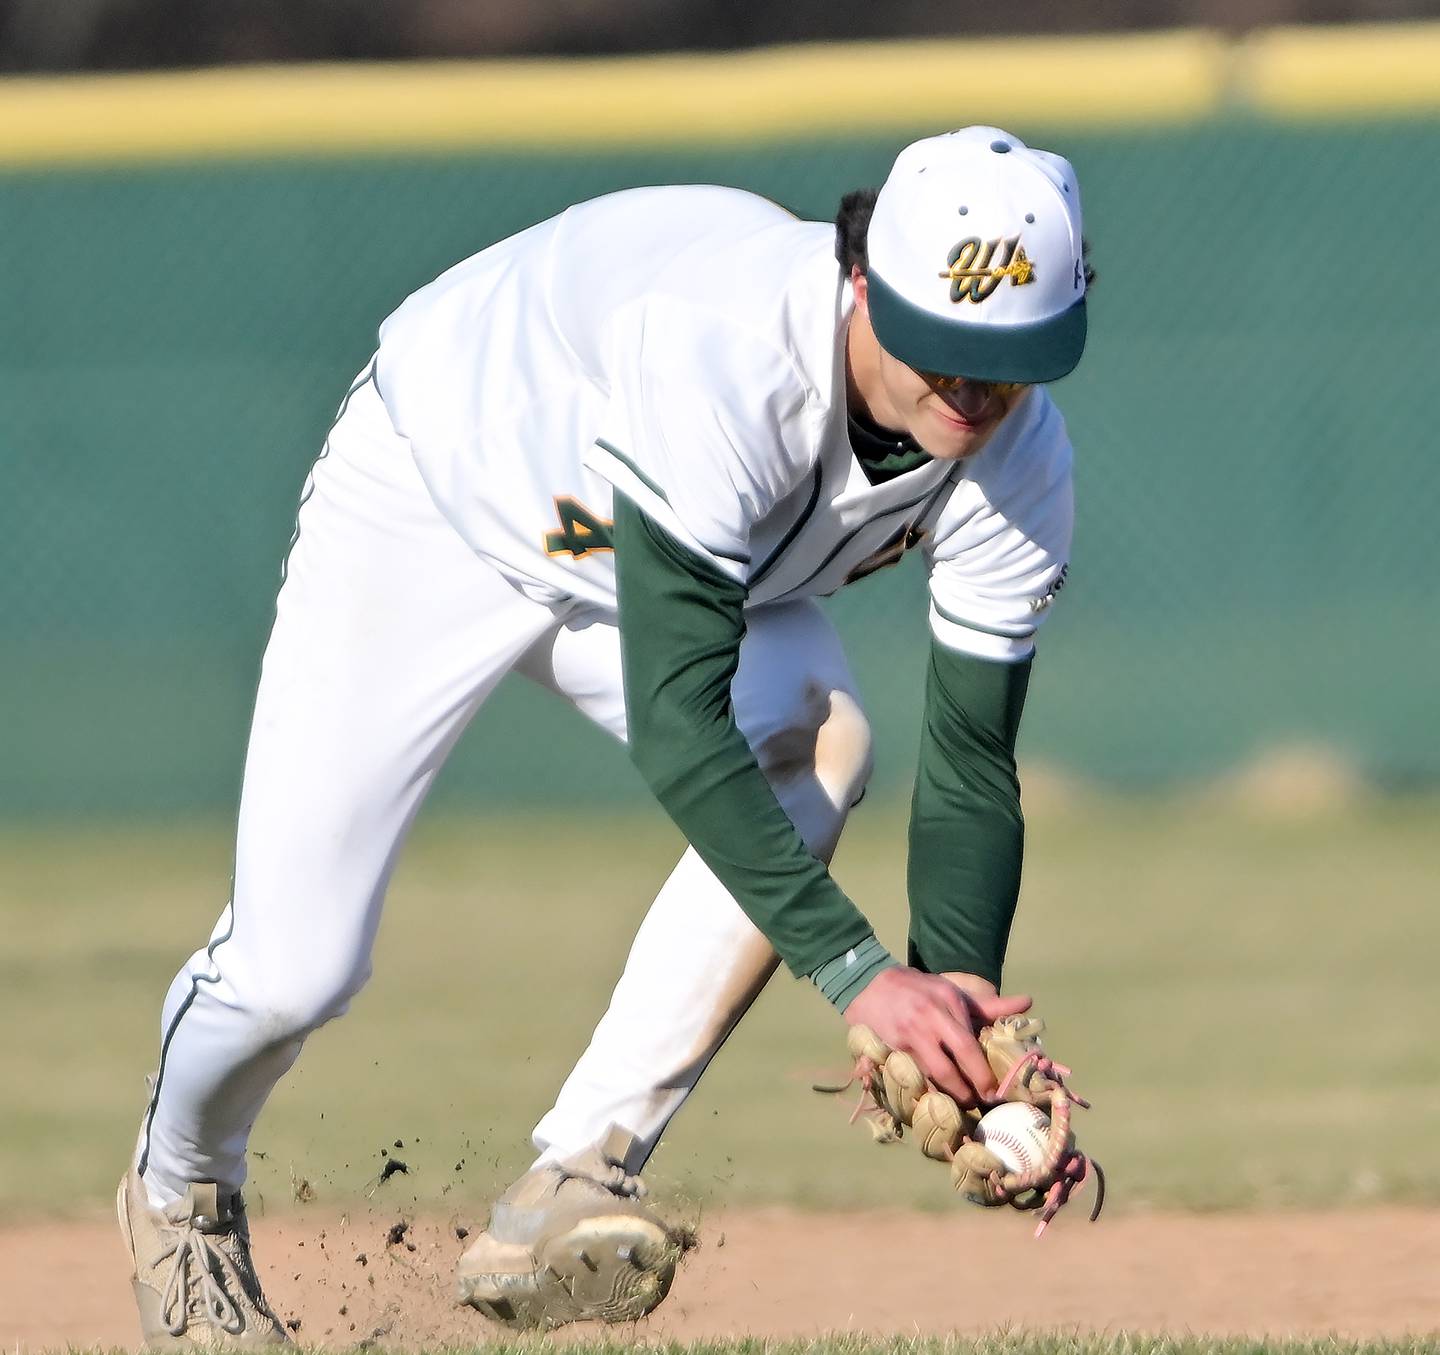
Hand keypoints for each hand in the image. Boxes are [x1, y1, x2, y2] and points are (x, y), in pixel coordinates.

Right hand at [844, 966, 1030, 1106]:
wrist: (869, 984)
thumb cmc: (919, 990)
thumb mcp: (952, 993)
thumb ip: (989, 1005)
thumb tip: (1028, 1002)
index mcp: (947, 1003)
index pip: (969, 1048)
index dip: (982, 1074)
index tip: (994, 1090)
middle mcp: (927, 1021)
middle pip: (949, 1068)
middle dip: (967, 1091)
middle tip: (978, 1101)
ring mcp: (905, 1037)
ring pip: (930, 1077)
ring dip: (947, 1094)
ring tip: (960, 1102)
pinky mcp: (887, 1050)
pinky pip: (910, 1077)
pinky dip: (924, 1090)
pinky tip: (933, 1098)